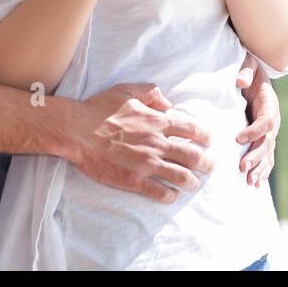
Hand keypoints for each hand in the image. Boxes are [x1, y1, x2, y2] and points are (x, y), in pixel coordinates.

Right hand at [67, 82, 214, 202]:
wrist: (77, 130)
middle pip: (193, 156)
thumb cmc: (100, 109)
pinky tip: (172, 195)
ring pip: (180, 176)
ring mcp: (147, 164)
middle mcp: (157, 143)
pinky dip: (169, 195)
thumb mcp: (127, 90)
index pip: (192, 130)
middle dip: (206, 163)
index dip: (204, 136)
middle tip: (210, 167)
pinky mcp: (133, 180)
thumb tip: (167, 103)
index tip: (208, 141)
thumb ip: (151, 93)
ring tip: (195, 184)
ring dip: (192, 182)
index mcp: (157, 122)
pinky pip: (158, 192)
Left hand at [235, 53, 279, 187]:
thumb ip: (245, 71)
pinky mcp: (264, 138)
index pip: (267, 121)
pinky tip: (256, 184)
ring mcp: (270, 131)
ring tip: (250, 181)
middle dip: (256, 156)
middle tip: (242, 167)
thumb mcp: (248, 64)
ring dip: (260, 168)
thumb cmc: (249, 69)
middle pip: (268, 141)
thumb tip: (239, 81)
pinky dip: (262, 171)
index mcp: (270, 103)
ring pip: (268, 153)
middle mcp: (273, 120)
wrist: (255, 75)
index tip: (238, 138)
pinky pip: (266, 157)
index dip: (254, 131)